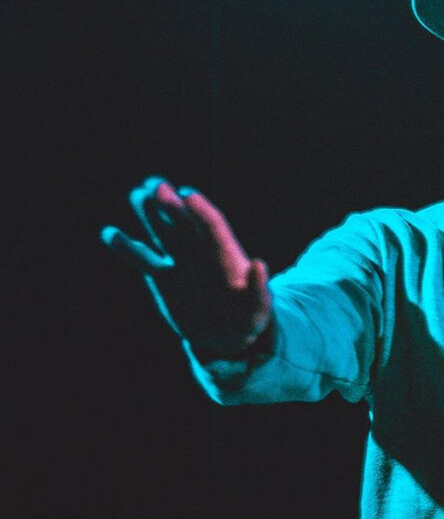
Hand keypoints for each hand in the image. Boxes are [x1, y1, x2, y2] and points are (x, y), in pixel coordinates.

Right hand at [101, 176, 271, 355]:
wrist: (228, 333)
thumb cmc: (249, 317)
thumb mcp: (258, 306)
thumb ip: (257, 288)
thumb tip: (259, 264)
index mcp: (226, 255)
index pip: (212, 226)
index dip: (201, 211)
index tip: (188, 195)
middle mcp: (201, 253)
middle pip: (185, 222)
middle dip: (172, 204)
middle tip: (157, 184)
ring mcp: (180, 262)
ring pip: (163, 232)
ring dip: (151, 214)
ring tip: (138, 194)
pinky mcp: (163, 278)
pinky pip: (143, 258)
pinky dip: (127, 247)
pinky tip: (110, 233)